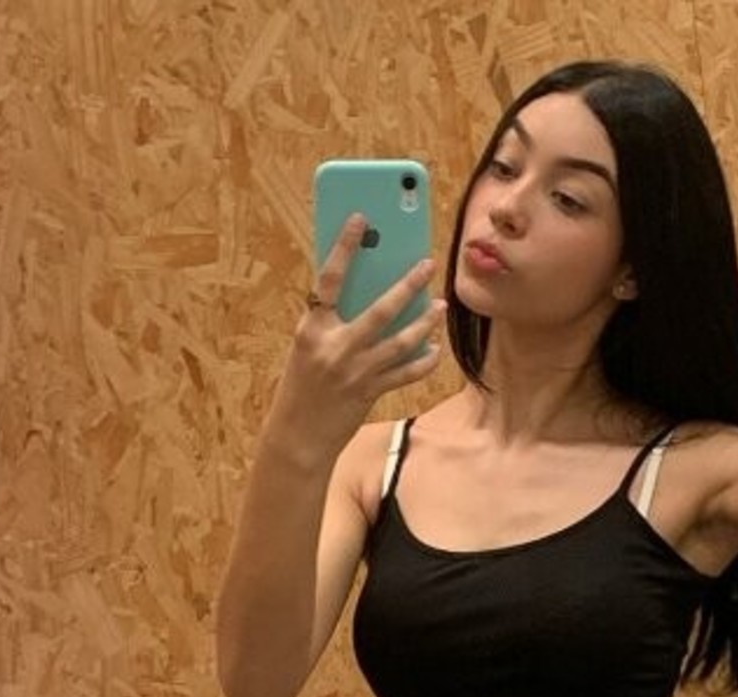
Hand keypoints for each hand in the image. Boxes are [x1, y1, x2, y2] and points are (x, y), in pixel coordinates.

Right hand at [286, 213, 445, 414]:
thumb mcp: (308, 347)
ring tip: (439, 305)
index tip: (360, 218)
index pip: (329, 278)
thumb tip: (366, 293)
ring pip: (401, 340)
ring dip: (425, 321)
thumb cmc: (302, 386)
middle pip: (380, 308)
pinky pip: (406, 372)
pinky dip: (424, 360)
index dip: (344, 246)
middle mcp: (335, 347)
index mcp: (311, 328)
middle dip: (408, 284)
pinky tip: (435, 348)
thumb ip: (332, 322)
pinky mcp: (370, 391)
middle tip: (428, 264)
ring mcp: (355, 371)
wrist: (298, 436)